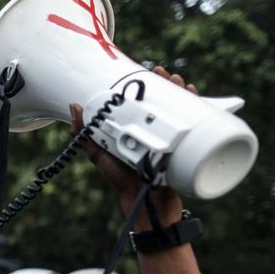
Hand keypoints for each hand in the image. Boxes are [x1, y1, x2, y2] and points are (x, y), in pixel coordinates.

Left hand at [70, 66, 194, 228]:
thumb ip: (85, 134)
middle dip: (164, 84)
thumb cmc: (121, 179)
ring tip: (176, 80)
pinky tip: (196, 97)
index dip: (145, 86)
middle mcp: (154, 130)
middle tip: (159, 72)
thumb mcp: (99, 154)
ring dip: (181, 90)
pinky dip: (199, 108)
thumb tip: (74, 107)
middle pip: (163, 101)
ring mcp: (171, 137)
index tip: (144, 72)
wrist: (144, 201)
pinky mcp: (184, 146)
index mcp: (135, 128)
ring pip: (180, 108)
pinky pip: (195, 124)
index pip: (142, 101)